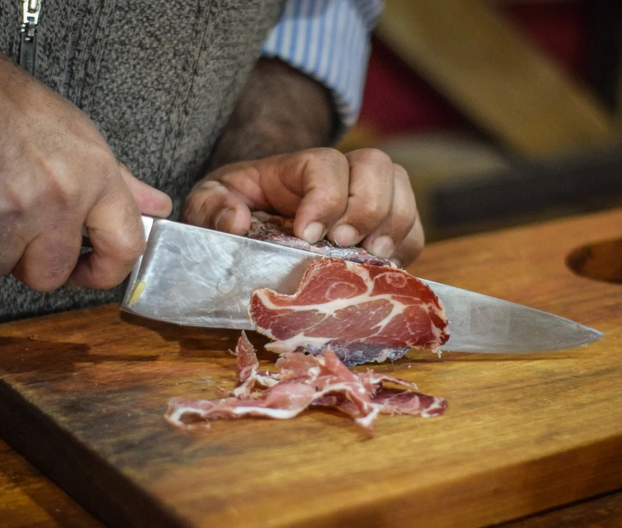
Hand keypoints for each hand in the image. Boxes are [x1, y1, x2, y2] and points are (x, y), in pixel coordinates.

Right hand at [0, 8, 171, 290]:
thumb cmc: (10, 107)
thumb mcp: (81, 137)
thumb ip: (120, 184)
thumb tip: (155, 208)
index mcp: (95, 179)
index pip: (125, 248)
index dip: (106, 271)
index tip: (90, 271)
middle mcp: (58, 199)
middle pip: (51, 275)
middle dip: (31, 262)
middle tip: (19, 230)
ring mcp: (10, 212)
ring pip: (0, 267)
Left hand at [183, 148, 424, 266]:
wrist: (256, 217)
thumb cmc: (234, 208)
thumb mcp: (208, 203)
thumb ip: (212, 207)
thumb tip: (236, 222)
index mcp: (296, 167)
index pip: (325, 164)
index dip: (325, 197)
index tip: (307, 234)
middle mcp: (340, 173)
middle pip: (376, 165)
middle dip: (366, 206)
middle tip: (343, 242)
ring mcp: (368, 196)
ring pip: (401, 190)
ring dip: (393, 225)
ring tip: (370, 257)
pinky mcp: (385, 228)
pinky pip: (413, 227)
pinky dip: (406, 247)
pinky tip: (383, 268)